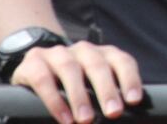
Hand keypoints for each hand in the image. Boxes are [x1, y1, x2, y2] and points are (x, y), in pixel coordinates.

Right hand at [11, 41, 142, 123]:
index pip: (122, 61)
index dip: (130, 79)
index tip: (133, 100)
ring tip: (87, 120)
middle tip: (114, 112)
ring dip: (79, 96)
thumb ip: (106, 97)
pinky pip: (43, 79)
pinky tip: (64, 118)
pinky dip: (54, 100)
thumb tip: (126, 117)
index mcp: (103, 54)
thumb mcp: (92, 87)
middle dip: (107, 90)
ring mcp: (57, 53)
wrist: (34, 69)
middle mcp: (83, 49)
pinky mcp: (33, 62)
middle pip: (97, 65)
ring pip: (70, 69)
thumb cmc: (73, 86)